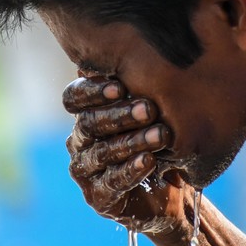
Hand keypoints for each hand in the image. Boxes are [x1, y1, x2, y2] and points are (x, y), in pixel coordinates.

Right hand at [62, 76, 186, 229]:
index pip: (74, 98)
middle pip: (89, 124)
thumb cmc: (158, 141)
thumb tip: (134, 48)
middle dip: (120, 115)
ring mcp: (85, 171)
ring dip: (132, 142)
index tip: (120, 86)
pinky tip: (150, 161)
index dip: (92, 91)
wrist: (171, 191)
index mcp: (86, 114)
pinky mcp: (98, 197)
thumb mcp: (151, 111)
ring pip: (102, 153)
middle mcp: (80, 141)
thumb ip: (136, 86)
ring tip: (160, 135)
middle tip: (150, 108)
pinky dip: (131, 170)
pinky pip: (111, 182)